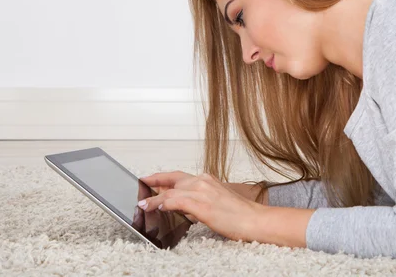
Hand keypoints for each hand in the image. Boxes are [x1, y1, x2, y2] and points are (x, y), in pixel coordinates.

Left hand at [138, 171, 264, 242]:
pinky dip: (165, 203)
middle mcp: (203, 181)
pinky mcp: (202, 205)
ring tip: (143, 204)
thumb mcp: (216, 201)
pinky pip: (177, 202)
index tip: (149, 179)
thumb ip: (199, 200)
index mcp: (207, 180)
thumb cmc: (239, 214)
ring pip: (171, 191)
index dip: (161, 177)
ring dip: (154, 198)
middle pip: (172, 180)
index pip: (179, 175)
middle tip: (140, 187)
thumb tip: (184, 207)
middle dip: (154, 182)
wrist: (254, 219)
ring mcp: (202, 192)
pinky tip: (158, 207)